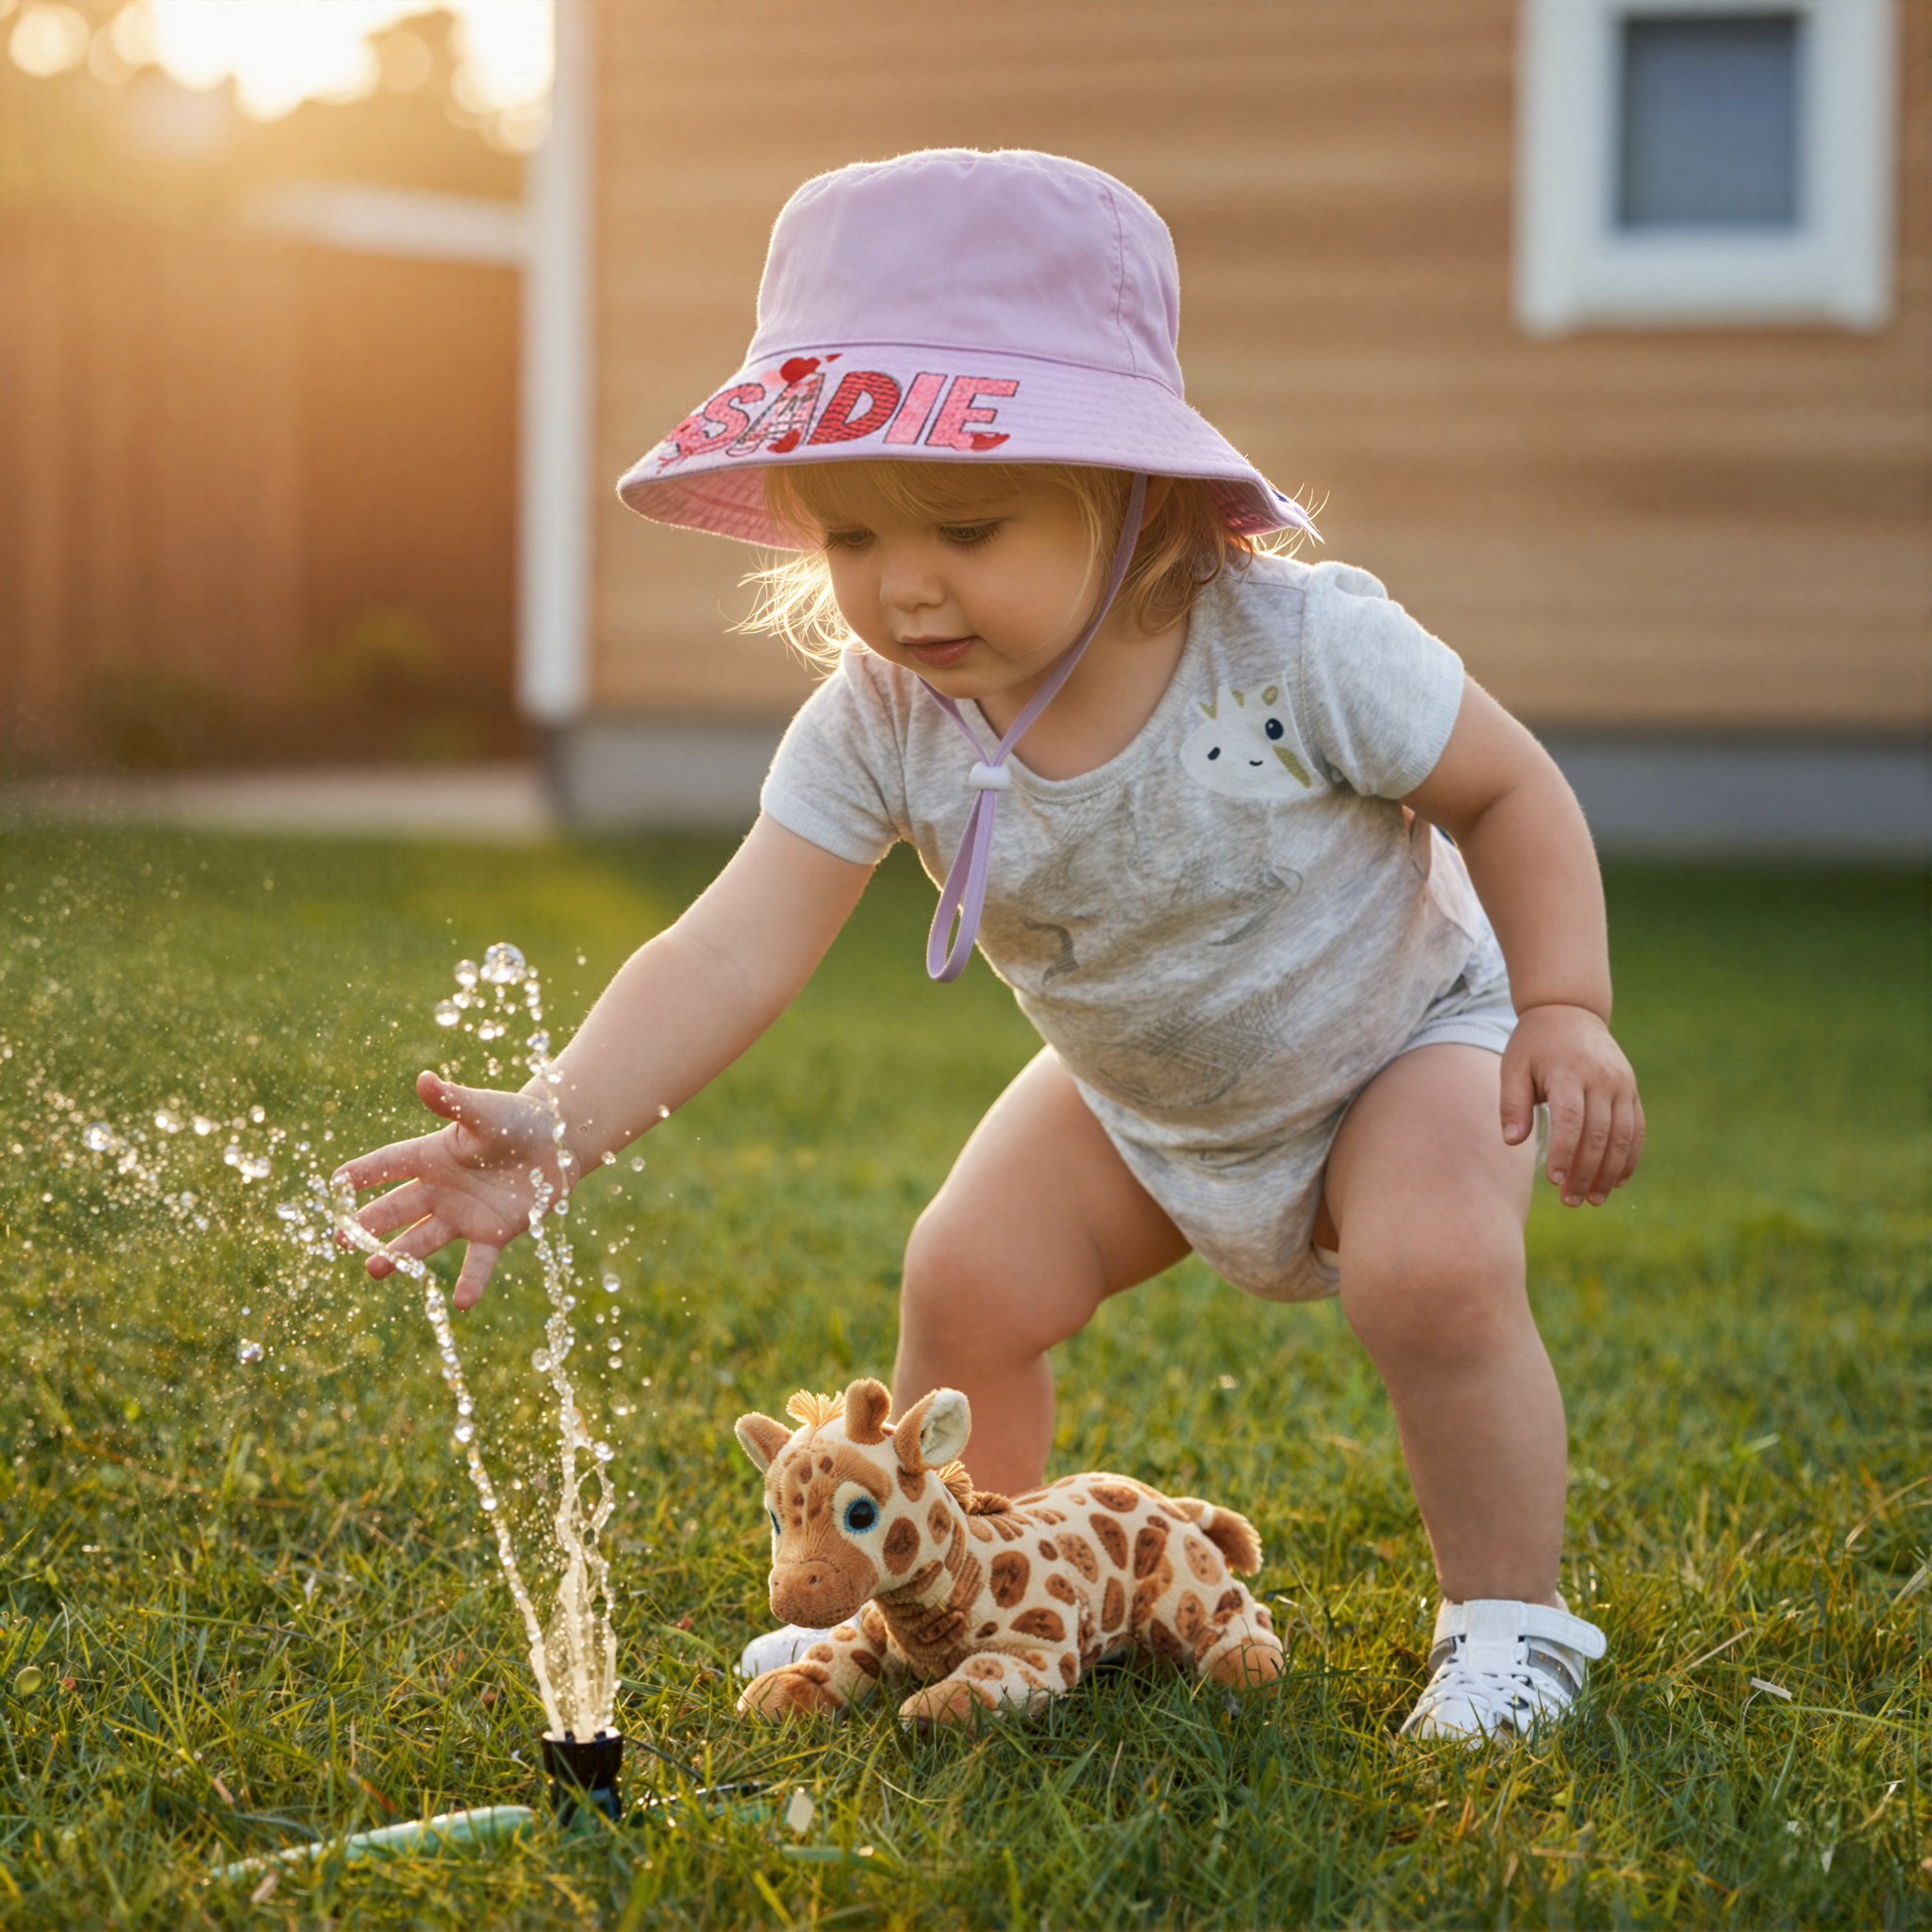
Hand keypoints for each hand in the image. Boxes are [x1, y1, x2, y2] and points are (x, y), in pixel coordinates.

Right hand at [332, 1071, 565, 1308]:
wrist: (556, 1143)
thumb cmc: (515, 1120)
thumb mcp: (485, 1111)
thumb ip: (454, 1102)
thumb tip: (424, 1078)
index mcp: (432, 1156)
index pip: (389, 1163)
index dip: (364, 1172)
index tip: (335, 1183)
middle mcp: (440, 1189)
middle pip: (397, 1208)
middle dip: (368, 1223)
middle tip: (340, 1240)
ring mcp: (463, 1214)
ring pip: (423, 1239)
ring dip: (400, 1254)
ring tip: (375, 1269)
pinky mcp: (492, 1233)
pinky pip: (478, 1262)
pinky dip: (470, 1282)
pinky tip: (461, 1303)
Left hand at [1499, 1004, 1644, 1206]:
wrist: (1569, 1011)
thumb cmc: (1534, 1045)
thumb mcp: (1514, 1066)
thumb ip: (1513, 1103)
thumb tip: (1512, 1141)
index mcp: (1568, 1072)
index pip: (1571, 1119)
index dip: (1565, 1152)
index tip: (1554, 1180)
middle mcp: (1601, 1079)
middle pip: (1598, 1134)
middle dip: (1586, 1172)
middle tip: (1570, 1201)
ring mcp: (1621, 1085)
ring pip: (1622, 1136)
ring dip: (1609, 1172)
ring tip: (1593, 1199)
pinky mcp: (1631, 1090)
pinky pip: (1637, 1129)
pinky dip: (1630, 1157)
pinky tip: (1616, 1181)